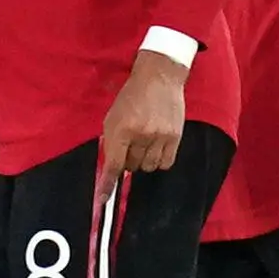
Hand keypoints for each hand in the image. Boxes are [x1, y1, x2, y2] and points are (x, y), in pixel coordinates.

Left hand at [97, 49, 187, 178]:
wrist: (158, 78)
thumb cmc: (131, 97)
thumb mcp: (112, 116)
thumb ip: (112, 141)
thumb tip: (113, 166)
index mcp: (120, 129)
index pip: (113, 165)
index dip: (107, 184)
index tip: (103, 199)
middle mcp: (140, 135)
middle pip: (132, 167)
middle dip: (127, 161)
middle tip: (130, 145)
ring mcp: (160, 137)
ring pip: (149, 167)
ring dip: (143, 161)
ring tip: (143, 144)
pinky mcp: (176, 137)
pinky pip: (166, 163)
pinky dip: (159, 161)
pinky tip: (156, 148)